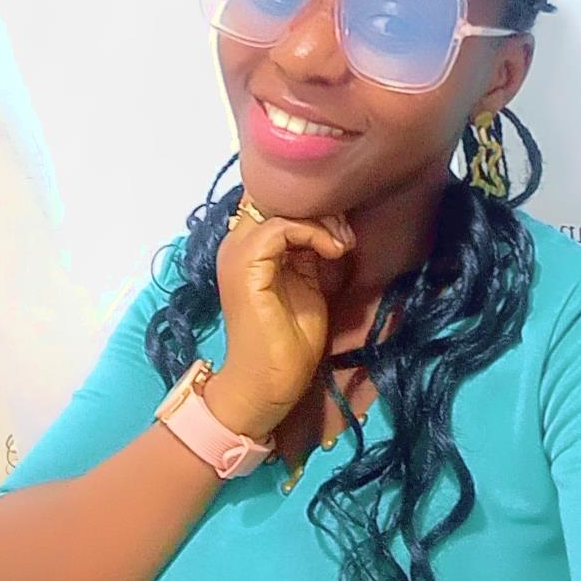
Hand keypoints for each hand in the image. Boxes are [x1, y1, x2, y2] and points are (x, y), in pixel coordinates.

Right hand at [211, 198, 355, 436]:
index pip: (276, 202)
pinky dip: (312, 233)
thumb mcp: (306, 282)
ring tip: (341, 243)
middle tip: (344, 233)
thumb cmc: (288, 341)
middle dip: (316, 207)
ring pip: (277, 206)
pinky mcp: (246, 266)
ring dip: (318, 220)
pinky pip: (279, 228)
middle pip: (274, 197)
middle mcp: (236, 243)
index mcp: (248, 247)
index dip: (311, 207)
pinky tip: (334, 250)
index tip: (341, 231)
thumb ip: (308, 251)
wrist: (267, 384)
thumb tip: (330, 224)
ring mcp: (237, 253)